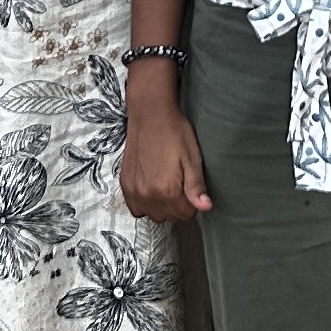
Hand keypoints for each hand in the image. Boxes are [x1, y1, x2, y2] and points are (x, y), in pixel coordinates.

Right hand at [119, 77, 211, 223]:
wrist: (150, 114)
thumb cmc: (174, 132)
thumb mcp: (192, 158)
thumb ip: (196, 187)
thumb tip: (205, 207)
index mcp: (167, 191)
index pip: (186, 214)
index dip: (192, 202)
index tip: (190, 187)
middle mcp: (147, 195)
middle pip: (169, 216)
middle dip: (178, 205)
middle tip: (179, 182)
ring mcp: (133, 191)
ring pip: (153, 215)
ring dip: (161, 206)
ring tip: (166, 185)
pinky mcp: (125, 184)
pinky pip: (136, 208)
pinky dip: (145, 203)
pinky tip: (151, 188)